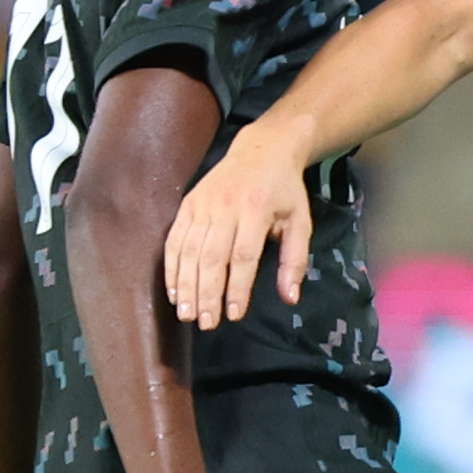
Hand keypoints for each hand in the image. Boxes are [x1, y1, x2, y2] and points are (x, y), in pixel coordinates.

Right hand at [163, 126, 317, 330]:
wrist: (261, 149)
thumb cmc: (284, 191)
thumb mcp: (300, 222)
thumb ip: (295, 260)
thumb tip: (290, 298)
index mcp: (256, 209)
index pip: (243, 256)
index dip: (237, 288)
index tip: (234, 315)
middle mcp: (225, 206)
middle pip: (211, 256)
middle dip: (206, 293)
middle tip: (205, 323)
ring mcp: (202, 204)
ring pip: (189, 250)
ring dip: (185, 285)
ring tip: (186, 314)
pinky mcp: (188, 205)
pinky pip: (174, 239)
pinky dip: (171, 267)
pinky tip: (173, 291)